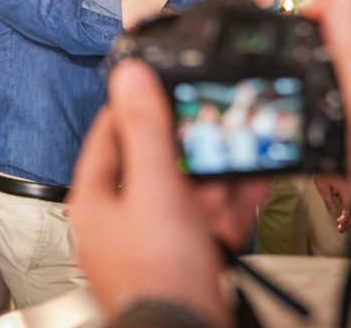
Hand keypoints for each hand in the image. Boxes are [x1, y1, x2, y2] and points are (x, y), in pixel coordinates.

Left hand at [72, 60, 257, 327]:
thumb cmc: (158, 273)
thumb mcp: (156, 186)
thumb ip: (146, 130)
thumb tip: (129, 77)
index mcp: (95, 198)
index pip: (108, 136)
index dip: (136, 107)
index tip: (161, 85)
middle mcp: (117, 221)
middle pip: (153, 165)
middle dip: (190, 145)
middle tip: (215, 120)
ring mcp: (151, 243)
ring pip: (185, 194)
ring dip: (217, 174)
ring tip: (244, 150)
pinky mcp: (183, 263)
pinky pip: (205, 223)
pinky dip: (230, 205)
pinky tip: (255, 186)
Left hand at [313, 174, 350, 232]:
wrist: (325, 161)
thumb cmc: (323, 172)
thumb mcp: (322, 187)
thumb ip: (329, 200)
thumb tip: (334, 213)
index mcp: (347, 192)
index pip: (349, 210)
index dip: (345, 221)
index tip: (340, 228)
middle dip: (347, 222)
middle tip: (340, 230)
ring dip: (347, 218)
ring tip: (340, 227)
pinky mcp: (349, 190)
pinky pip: (350, 203)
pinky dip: (347, 211)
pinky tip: (340, 217)